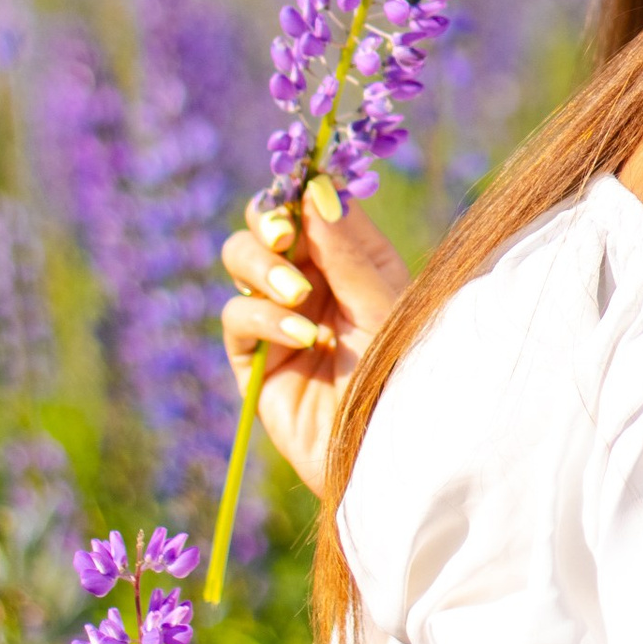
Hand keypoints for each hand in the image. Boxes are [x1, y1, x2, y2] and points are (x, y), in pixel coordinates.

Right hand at [219, 189, 411, 499]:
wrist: (389, 452)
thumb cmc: (404, 375)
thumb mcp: (384, 306)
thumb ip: (346, 252)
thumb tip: (315, 192)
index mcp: (354, 258)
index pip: (312, 205)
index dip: (301, 191)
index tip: (304, 192)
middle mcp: (315, 281)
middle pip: (267, 223)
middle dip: (270, 221)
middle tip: (287, 237)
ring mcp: (281, 317)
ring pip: (241, 261)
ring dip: (263, 267)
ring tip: (299, 294)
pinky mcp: (255, 360)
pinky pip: (238, 318)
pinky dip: (263, 316)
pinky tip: (302, 335)